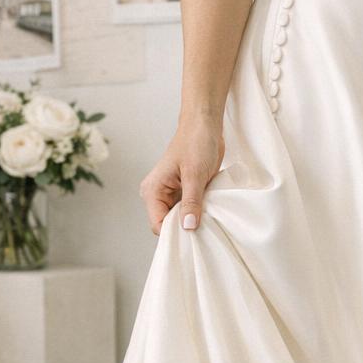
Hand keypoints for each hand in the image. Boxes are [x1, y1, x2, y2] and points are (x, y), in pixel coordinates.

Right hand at [139, 118, 224, 234]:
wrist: (205, 125)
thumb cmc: (196, 142)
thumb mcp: (195, 175)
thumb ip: (191, 202)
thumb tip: (188, 226)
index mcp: (152, 191)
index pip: (158, 224)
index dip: (175, 233)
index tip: (195, 236)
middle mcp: (158, 195)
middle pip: (168, 225)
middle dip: (185, 227)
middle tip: (205, 228)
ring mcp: (171, 194)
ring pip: (180, 219)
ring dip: (194, 220)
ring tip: (209, 218)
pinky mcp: (184, 193)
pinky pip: (188, 210)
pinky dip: (199, 212)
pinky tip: (210, 211)